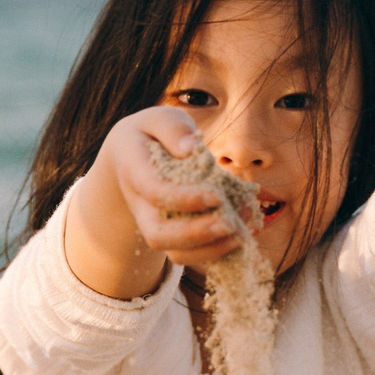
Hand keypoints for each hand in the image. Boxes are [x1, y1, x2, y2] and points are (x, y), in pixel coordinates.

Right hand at [95, 107, 248, 267]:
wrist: (130, 157)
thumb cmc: (151, 134)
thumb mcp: (158, 118)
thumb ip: (173, 129)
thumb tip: (192, 149)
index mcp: (134, 172)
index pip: (154, 192)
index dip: (184, 199)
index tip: (217, 195)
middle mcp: (140, 206)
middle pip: (159, 235)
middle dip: (196, 235)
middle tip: (231, 224)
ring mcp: (154, 225)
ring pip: (175, 253)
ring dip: (211, 249)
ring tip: (244, 232)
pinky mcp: (172, 235)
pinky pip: (190, 255)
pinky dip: (218, 252)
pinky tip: (244, 236)